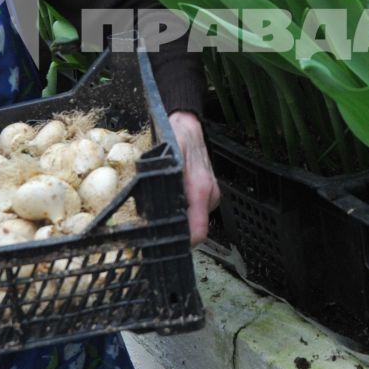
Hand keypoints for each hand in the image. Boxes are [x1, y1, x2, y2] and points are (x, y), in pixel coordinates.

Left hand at [166, 111, 218, 246]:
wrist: (188, 124)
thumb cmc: (177, 137)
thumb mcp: (167, 158)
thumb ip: (164, 180)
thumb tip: (158, 208)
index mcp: (200, 189)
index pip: (198, 232)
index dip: (183, 243)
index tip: (167, 245)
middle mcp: (209, 194)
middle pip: (196, 229)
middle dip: (177, 231)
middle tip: (156, 228)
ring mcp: (211, 194)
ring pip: (196, 220)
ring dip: (181, 219)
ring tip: (163, 210)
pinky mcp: (209, 192)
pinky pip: (197, 210)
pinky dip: (185, 209)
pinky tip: (173, 199)